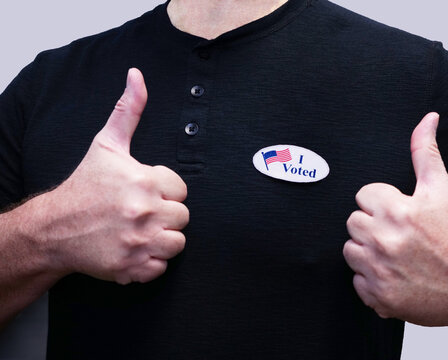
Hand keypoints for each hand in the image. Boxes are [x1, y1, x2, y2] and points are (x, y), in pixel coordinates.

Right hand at [44, 68, 188, 284]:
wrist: (54, 227)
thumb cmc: (84, 186)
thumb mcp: (106, 145)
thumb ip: (128, 111)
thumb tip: (136, 76)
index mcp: (144, 181)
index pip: (182, 190)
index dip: (165, 190)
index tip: (146, 191)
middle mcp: (144, 212)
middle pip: (183, 217)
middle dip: (165, 214)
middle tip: (141, 212)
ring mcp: (138, 242)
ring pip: (177, 243)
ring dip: (162, 239)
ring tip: (141, 230)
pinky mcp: (132, 267)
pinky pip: (160, 267)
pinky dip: (150, 262)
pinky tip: (133, 247)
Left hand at [343, 112, 447, 325]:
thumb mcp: (442, 189)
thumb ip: (426, 152)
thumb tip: (427, 119)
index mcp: (397, 211)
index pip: (363, 195)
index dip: (381, 202)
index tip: (398, 212)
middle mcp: (384, 241)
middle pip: (353, 222)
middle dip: (371, 225)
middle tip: (396, 233)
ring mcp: (380, 271)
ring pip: (350, 250)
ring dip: (366, 252)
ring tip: (393, 253)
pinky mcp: (379, 297)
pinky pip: (357, 281)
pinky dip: (371, 279)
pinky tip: (393, 274)